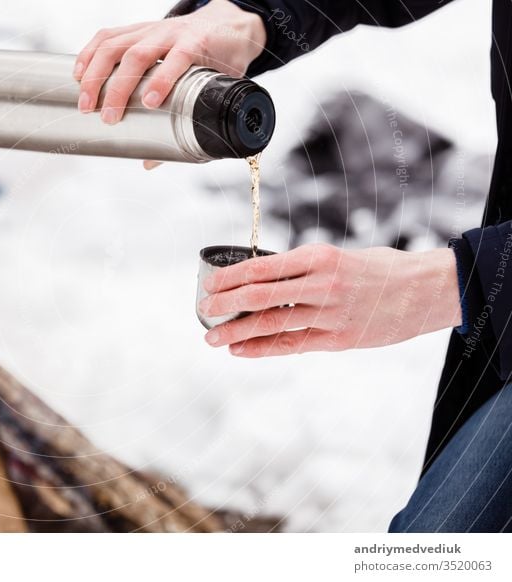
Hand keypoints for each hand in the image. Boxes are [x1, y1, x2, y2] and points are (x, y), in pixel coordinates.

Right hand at [73, 0, 266, 125]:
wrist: (225, 24)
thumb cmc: (220, 60)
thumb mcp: (215, 90)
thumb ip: (184, 124)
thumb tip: (150, 161)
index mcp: (197, 46)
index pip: (178, 59)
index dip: (162, 80)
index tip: (149, 103)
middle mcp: (171, 34)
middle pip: (139, 54)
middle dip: (118, 86)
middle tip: (106, 117)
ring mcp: (150, 29)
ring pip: (116, 44)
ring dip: (95, 74)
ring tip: (85, 102)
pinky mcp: (135, 28)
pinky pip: (107, 36)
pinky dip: (89, 54)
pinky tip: (78, 74)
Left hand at [198, 244, 462, 356]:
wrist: (427, 291)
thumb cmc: (379, 269)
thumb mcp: (339, 256)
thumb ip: (302, 269)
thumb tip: (261, 279)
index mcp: (319, 257)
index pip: (262, 267)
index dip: (230, 277)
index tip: (210, 285)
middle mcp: (322, 284)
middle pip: (260, 296)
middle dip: (225, 305)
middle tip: (203, 311)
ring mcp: (330, 315)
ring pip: (272, 325)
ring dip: (237, 333)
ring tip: (212, 338)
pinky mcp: (340, 340)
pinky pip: (292, 345)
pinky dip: (263, 348)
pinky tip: (241, 351)